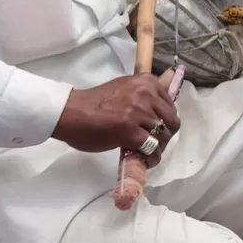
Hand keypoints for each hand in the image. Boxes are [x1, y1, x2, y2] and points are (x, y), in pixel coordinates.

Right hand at [53, 70, 179, 166]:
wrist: (71, 113)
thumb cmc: (93, 103)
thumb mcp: (124, 89)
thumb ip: (142, 96)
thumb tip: (158, 112)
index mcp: (145, 82)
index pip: (170, 105)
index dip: (166, 120)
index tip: (158, 128)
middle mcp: (145, 94)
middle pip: (172, 121)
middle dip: (166, 135)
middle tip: (154, 143)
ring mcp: (138, 113)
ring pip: (163, 136)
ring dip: (158, 148)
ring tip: (149, 154)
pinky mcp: (130, 132)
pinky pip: (151, 148)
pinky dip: (151, 158)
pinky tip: (146, 160)